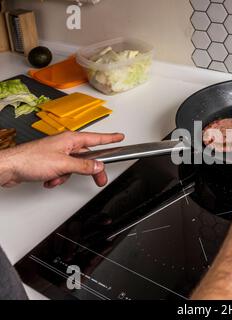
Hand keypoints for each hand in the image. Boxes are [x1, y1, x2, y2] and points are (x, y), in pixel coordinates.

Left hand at [0, 131, 123, 187]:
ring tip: (57, 178)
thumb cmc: (31, 160)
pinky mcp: (49, 162)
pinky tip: (49, 179)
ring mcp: (57, 153)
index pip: (96, 139)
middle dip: (89, 170)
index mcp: (70, 139)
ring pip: (74, 166)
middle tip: (99, 179)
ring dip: (67, 176)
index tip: (120, 137)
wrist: (9, 168)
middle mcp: (64, 144)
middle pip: (86, 157)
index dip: (110, 138)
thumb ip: (84, 165)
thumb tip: (98, 165)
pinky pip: (62, 171)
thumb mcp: (64, 164)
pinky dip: (57, 178)